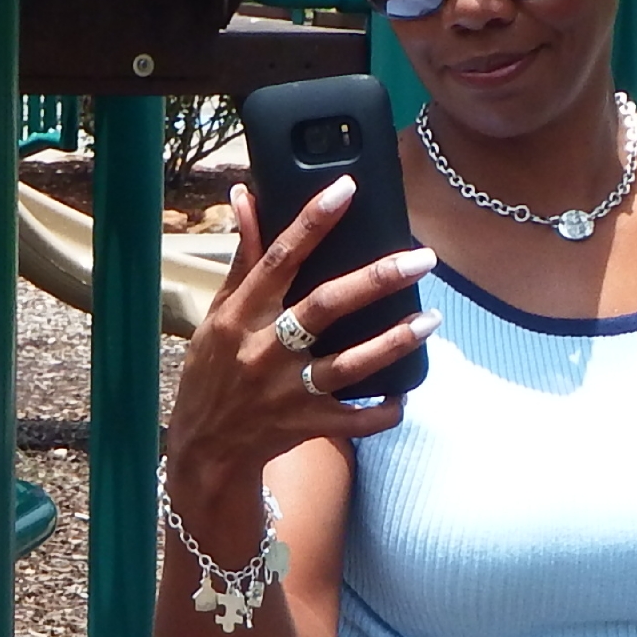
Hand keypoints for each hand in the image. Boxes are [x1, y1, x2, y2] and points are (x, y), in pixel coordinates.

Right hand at [165, 174, 437, 516]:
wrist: (205, 447)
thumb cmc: (214, 370)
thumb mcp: (220, 313)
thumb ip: (244, 257)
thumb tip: (245, 196)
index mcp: (243, 315)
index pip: (280, 259)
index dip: (312, 222)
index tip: (346, 189)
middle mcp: (266, 351)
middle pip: (326, 307)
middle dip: (376, 280)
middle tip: (422, 258)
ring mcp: (289, 391)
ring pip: (350, 364)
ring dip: (395, 342)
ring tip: (431, 319)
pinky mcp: (308, 425)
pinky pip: (357, 420)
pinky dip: (385, 410)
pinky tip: (407, 392)